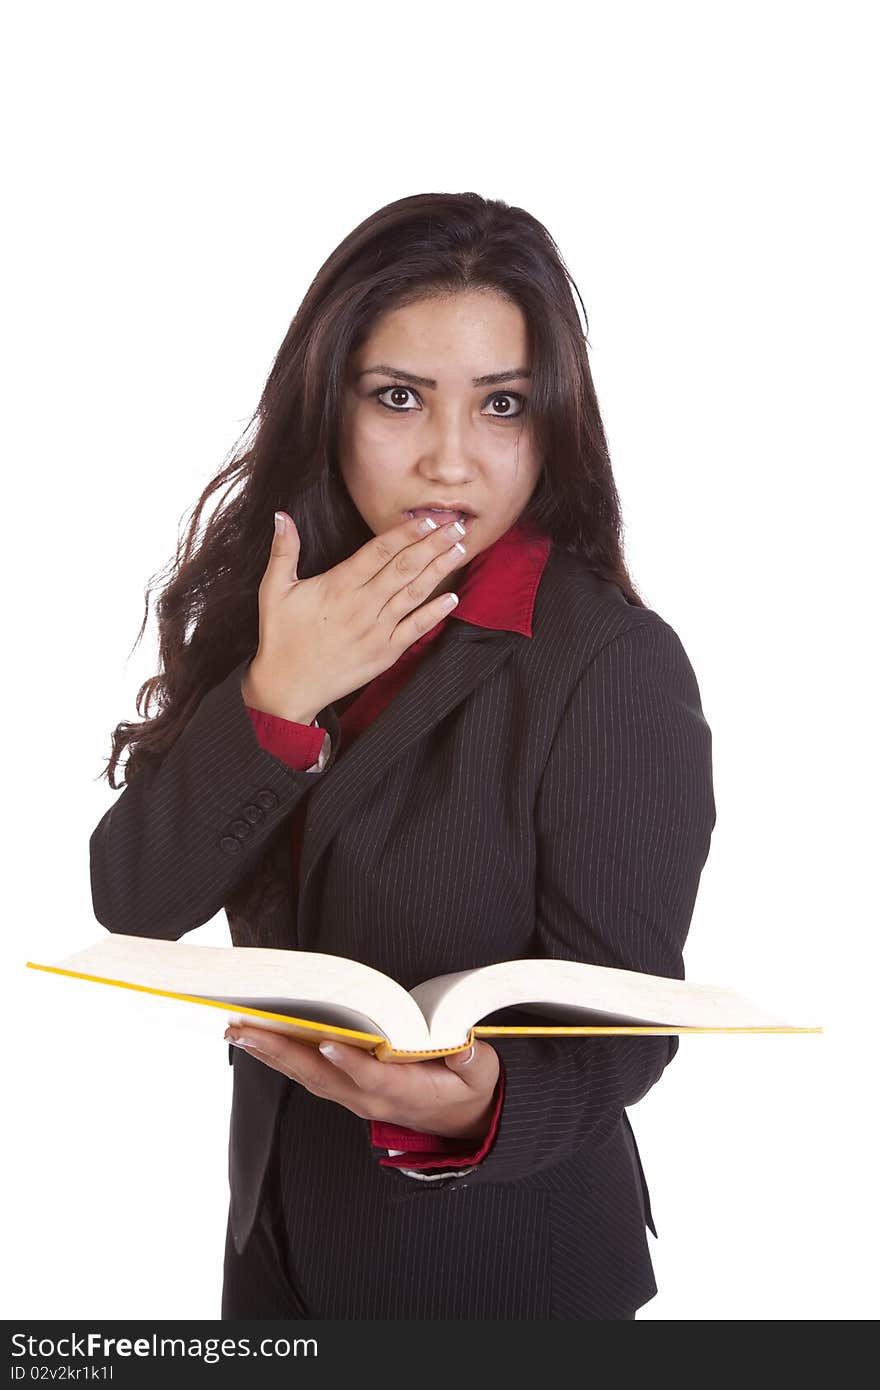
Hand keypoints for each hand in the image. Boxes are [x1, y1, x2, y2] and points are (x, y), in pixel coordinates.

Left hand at [224, 1027, 499, 1140]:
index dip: (353, 1063)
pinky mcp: (346, 1091)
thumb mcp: (481, 1074)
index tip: (329, 1043)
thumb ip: (472, 1060)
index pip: (374, 1078)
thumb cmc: (469, 1089)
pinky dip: (281, 1056)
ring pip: (307, 1076)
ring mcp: (355, 1097)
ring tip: (239, 1029)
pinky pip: (308, 1074)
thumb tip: (465, 1044)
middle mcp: (371, 1098)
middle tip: (246, 1028)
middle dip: (282, 1051)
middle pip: (322, 1076)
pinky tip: (258, 1039)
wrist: (461, 1121)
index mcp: (407, 1092)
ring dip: (271, 1053)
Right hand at [241, 510, 469, 722]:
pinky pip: (416, 629)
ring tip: (460, 549)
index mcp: (339, 586)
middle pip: (405, 567)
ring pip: (415, 593)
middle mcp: (363, 605)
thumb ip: (283, 551)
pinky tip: (453, 597)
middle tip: (457, 525)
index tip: (429, 518)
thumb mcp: (274, 590)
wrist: (288, 687)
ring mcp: (377, 630)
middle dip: (434, 544)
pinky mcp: (385, 653)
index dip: (406, 533)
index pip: (380, 551)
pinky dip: (435, 613)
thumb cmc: (281, 637)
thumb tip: (281, 515)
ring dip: (439, 570)